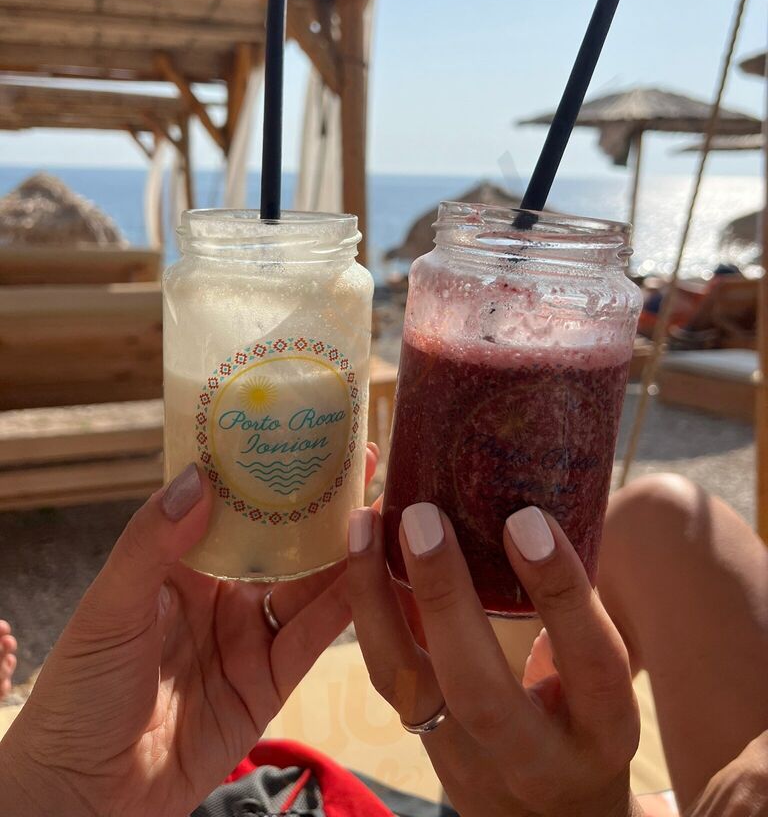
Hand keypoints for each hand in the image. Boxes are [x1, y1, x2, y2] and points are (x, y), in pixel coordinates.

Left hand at [0, 446, 377, 816]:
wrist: (86, 795)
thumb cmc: (78, 694)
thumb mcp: (109, 609)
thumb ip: (151, 543)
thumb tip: (199, 477)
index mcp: (178, 565)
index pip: (230, 505)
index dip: (265, 471)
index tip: (300, 435)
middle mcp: (218, 595)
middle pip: (279, 541)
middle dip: (319, 505)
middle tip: (363, 463)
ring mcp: (246, 638)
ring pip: (306, 585)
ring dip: (344, 550)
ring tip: (384, 511)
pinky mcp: (268, 683)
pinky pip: (312, 638)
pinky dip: (345, 607)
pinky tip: (373, 574)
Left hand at [347, 502, 642, 816]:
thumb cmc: (587, 723)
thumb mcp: (606, 680)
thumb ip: (575, 609)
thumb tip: (535, 499)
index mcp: (604, 728)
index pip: (590, 664)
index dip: (559, 592)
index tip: (526, 520)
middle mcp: (535, 757)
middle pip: (481, 692)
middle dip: (445, 599)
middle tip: (422, 517)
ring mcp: (468, 761)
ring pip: (408, 687)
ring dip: (377, 599)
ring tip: (366, 522)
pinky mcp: (423, 747)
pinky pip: (386, 676)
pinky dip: (368, 608)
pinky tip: (359, 552)